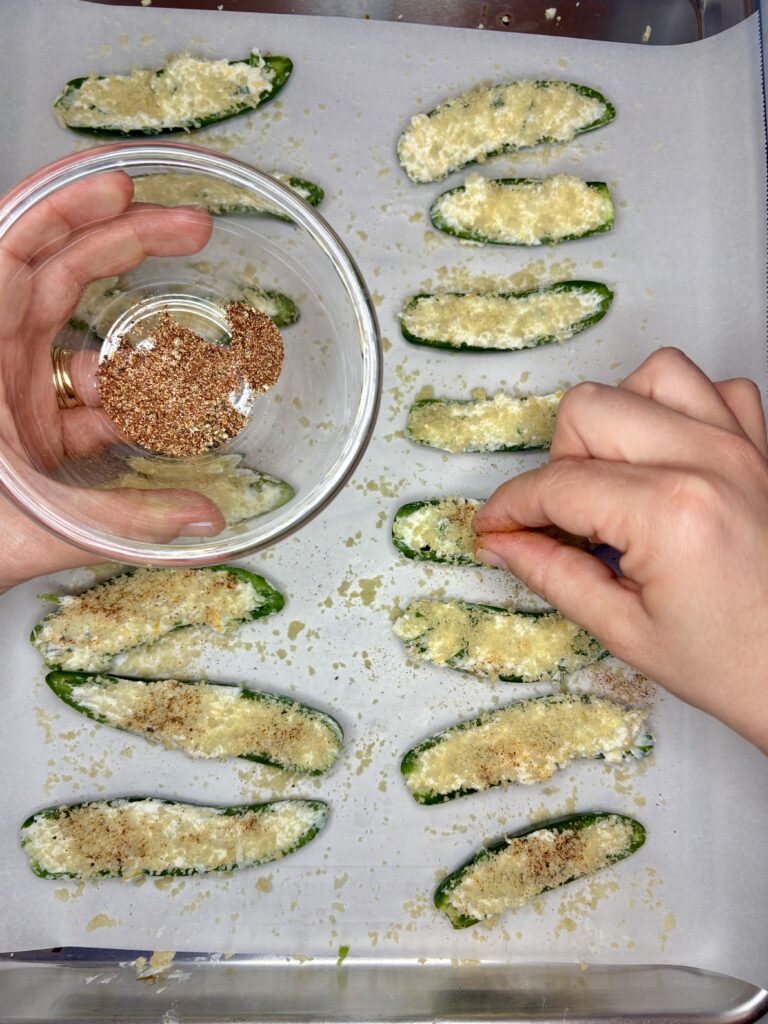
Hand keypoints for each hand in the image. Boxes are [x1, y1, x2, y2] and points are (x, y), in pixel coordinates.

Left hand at [0, 160, 225, 589]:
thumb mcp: (33, 525)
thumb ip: (123, 523)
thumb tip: (203, 520)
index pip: (10, 252)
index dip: (64, 208)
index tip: (122, 186)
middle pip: (58, 277)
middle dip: (127, 245)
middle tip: (192, 228)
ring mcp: (11, 396)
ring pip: (80, 342)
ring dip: (138, 352)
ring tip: (195, 369)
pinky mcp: (30, 430)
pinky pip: (87, 402)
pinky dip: (126, 409)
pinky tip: (160, 422)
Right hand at [473, 348, 767, 751]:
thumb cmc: (735, 665)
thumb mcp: (626, 632)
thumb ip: (552, 575)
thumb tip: (503, 543)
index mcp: (670, 514)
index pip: (556, 485)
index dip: (509, 507)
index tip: (494, 526)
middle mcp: (708, 463)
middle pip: (589, 409)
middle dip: (557, 463)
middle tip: (563, 517)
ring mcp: (742, 447)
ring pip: (650, 376)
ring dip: (617, 419)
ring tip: (615, 476)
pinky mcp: (763, 447)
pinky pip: (714, 388)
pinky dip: (679, 409)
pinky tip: (665, 456)